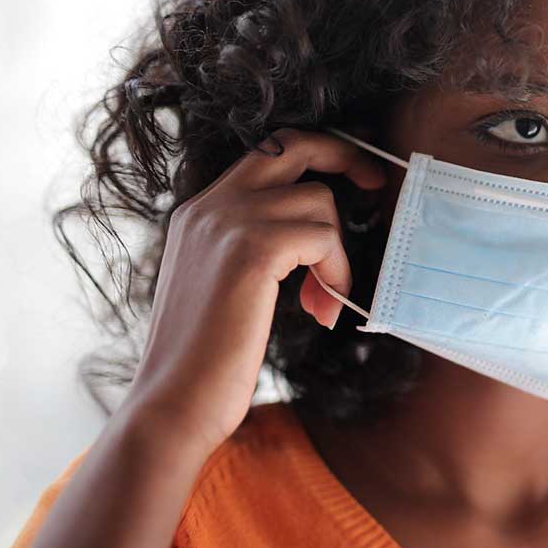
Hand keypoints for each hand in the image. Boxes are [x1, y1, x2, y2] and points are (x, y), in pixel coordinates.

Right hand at [122, 128, 386, 454]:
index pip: (267, 153)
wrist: (172, 405)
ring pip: (319, 201)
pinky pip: (322, 236)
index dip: (316, 156)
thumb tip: (317, 236)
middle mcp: (209, 206)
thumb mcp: (224, 286)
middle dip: (344, 154)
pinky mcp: (250, 250)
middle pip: (291, 143)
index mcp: (200, 212)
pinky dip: (335, 271)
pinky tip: (320, 308)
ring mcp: (226, 222)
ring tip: (323, 300)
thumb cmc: (206, 361)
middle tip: (375, 184)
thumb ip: (257, 250)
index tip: (354, 177)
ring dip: (336, 253)